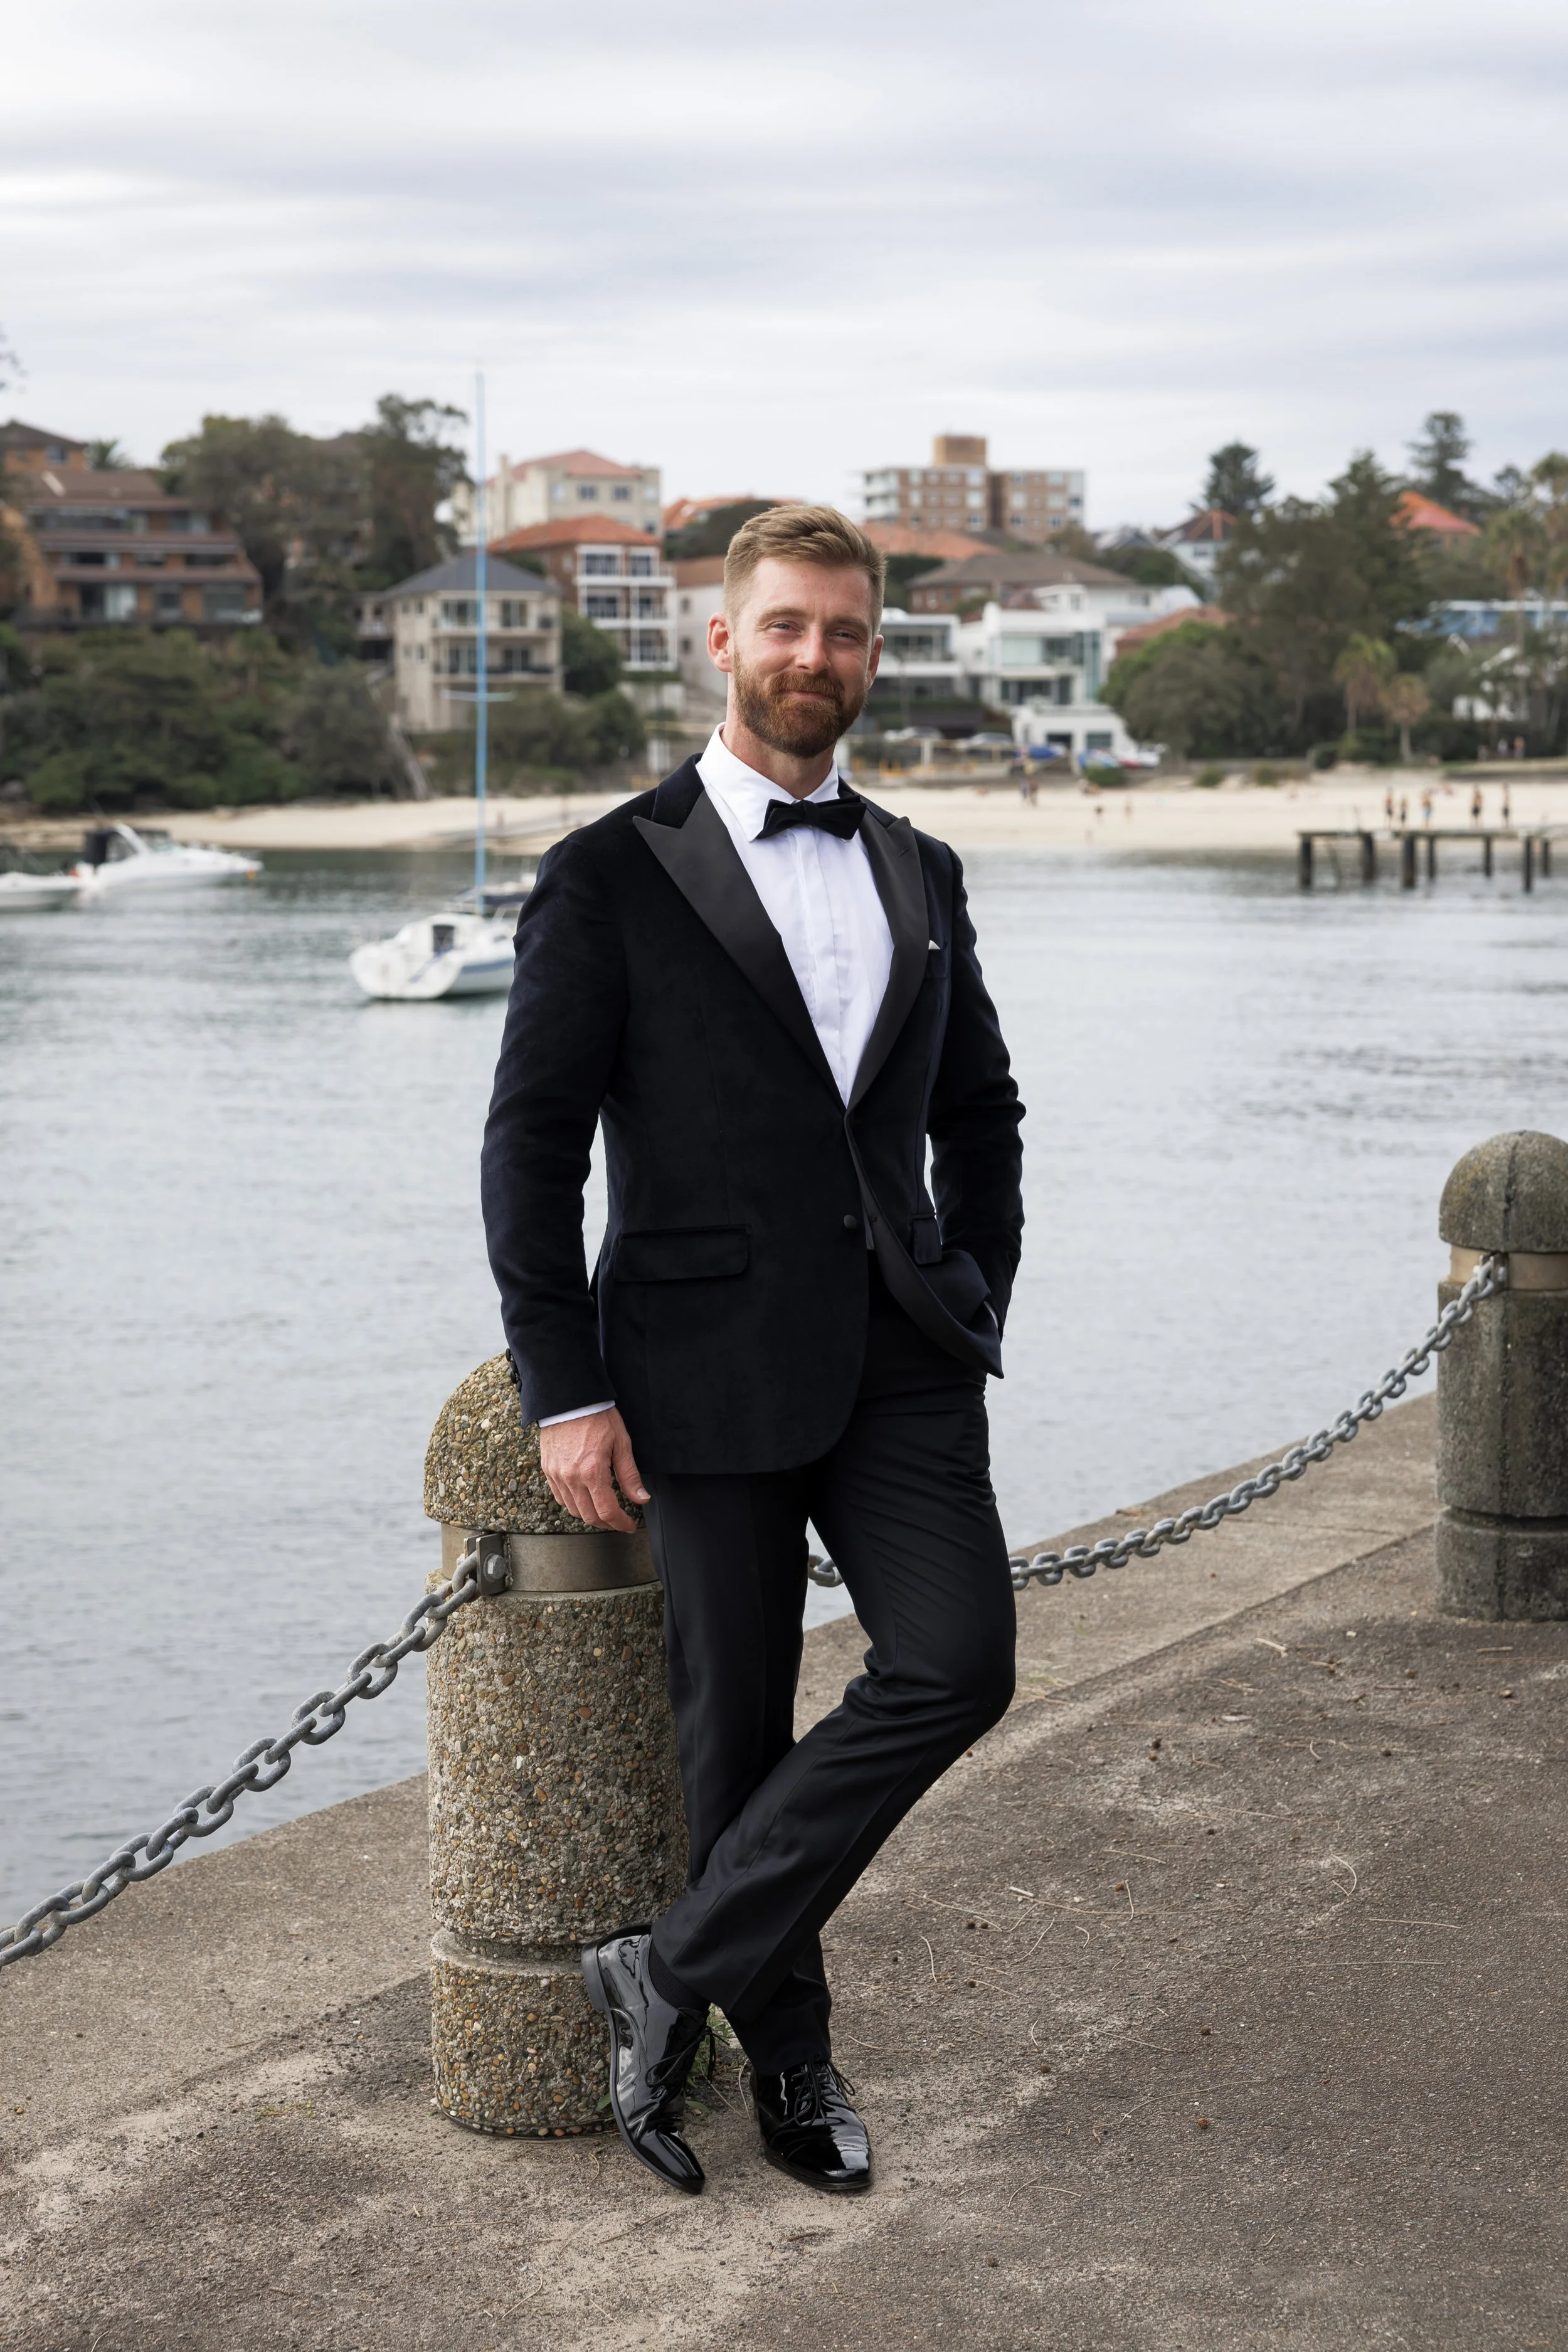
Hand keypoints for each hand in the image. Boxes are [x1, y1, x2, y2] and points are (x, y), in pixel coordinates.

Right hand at [539, 1408, 649, 1532]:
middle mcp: (571, 1477)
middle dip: (606, 1523)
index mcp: (592, 1472)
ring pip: (573, 1509)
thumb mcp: (621, 1443)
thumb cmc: (597, 1416)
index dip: (620, 1523)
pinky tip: (584, 1498)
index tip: (629, 1525)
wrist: (569, 1399)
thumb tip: (641, 1498)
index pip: (607, 1511)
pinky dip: (573, 1503)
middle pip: (589, 1516)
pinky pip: (559, 1497)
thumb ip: (630, 1475)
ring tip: (603, 1509)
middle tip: (618, 1520)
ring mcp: (556, 1474)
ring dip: (589, 1515)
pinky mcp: (547, 1469)